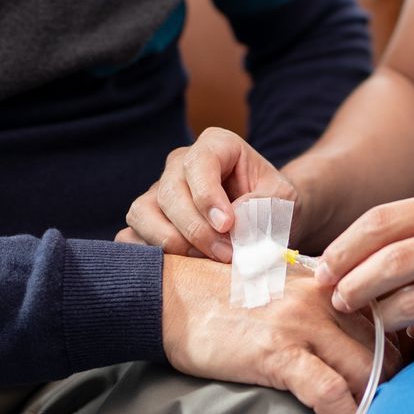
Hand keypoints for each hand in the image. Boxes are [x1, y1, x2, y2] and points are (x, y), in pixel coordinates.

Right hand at [120, 128, 293, 262]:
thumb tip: (234, 224)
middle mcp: (180, 165)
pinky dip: (149, 254)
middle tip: (224, 254)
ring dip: (170, 242)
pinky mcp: (148, 221)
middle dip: (195, 229)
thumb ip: (263, 205)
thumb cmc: (274, 205)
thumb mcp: (283, 200)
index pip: (199, 162)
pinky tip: (178, 267)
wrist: (267, 222)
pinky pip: (130, 236)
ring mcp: (159, 192)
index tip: (227, 225)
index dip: (207, 195)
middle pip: (170, 192)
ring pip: (142, 212)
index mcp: (216, 146)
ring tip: (203, 261)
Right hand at [160, 252, 399, 413]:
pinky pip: (329, 393)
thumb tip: (351, 339)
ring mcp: (302, 325)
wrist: (170, 296)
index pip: (387, 318)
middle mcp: (324, 298)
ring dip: (378, 406)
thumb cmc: (223, 298)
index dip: (403, 353)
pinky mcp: (278, 353)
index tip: (409, 382)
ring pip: (366, 370)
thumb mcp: (282, 290)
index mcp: (329, 282)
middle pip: (386, 348)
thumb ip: (319, 307)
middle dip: (396, 385)